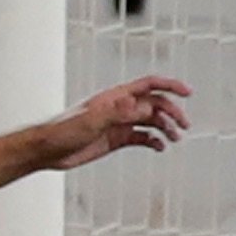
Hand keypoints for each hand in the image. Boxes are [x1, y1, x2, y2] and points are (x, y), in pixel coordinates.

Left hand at [46, 73, 190, 169]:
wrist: (48, 150)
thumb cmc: (63, 130)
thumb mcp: (91, 120)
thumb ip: (116, 112)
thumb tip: (139, 105)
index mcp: (115, 97)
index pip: (148, 85)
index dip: (169, 85)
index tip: (187, 92)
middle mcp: (119, 108)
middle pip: (154, 104)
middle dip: (172, 112)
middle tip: (184, 126)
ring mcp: (118, 123)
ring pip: (150, 121)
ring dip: (165, 128)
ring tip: (174, 139)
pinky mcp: (115, 139)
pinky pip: (140, 137)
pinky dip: (153, 141)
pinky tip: (159, 147)